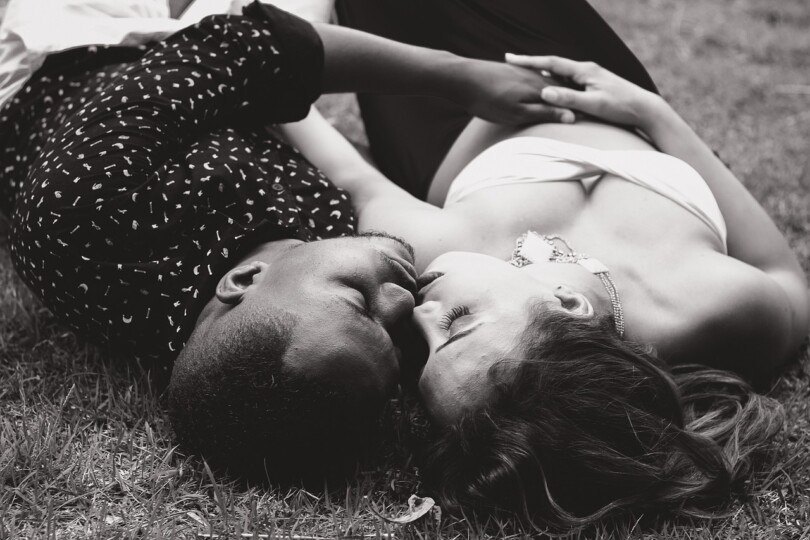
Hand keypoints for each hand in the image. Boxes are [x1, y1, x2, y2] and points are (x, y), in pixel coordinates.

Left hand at [455, 58, 576, 124]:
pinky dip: (539, 92)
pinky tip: (539, 96)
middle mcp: (535, 78)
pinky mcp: (513, 73)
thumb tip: (571, 116)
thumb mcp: (517, 113)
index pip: (567, 102)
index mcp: (540, 89)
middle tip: (583, 117)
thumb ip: (544, 114)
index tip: (590, 123)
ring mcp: (524, 74)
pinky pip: (532, 83)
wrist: (462, 79)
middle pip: (559, 93)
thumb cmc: (487, 100)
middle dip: (569, 105)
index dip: (578, 112)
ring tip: (564, 109)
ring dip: (555, 98)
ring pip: (546, 87)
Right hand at [504, 54, 665, 130]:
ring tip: (522, 74)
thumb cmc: (621, 107)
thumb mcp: (593, 104)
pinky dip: (553, 82)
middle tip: (511, 63)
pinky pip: (567, 81)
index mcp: (584, 70)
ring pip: (559, 74)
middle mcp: (586, 70)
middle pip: (552, 65)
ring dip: (541, 73)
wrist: (645, 108)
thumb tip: (544, 91)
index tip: (510, 59)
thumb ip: (568, 98)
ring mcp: (590, 77)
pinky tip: (546, 87)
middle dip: (531, 65)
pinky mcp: (593, 85)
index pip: (550, 63)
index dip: (529, 61)